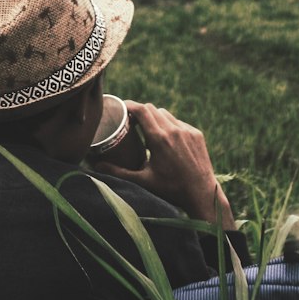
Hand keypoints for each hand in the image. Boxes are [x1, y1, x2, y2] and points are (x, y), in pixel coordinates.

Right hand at [94, 101, 236, 228]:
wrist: (202, 194)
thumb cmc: (171, 189)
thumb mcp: (143, 181)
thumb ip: (118, 172)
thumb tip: (96, 165)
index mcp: (159, 138)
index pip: (142, 110)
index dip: (129, 105)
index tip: (120, 107)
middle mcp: (174, 130)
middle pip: (152, 109)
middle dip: (139, 112)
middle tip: (130, 120)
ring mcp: (187, 131)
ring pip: (165, 114)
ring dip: (154, 118)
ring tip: (147, 130)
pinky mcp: (197, 134)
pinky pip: (178, 123)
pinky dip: (169, 126)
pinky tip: (165, 139)